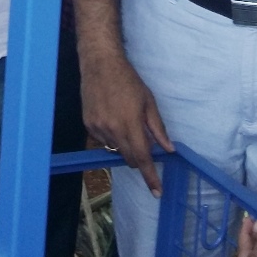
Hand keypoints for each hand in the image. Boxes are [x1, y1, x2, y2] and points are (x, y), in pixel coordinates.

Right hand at [80, 47, 172, 195]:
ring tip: (125, 122)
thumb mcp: (149, 102)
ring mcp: (98, 128)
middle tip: (144, 143)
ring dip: (124, 145)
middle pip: (128, 159)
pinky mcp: (88, 125)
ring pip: (115, 150)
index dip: (151, 177)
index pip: (143, 158)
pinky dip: (111, 137)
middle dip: (139, 158)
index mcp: (130, 124)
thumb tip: (169, 150)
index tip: (157, 192)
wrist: (100, 64)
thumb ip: (158, 128)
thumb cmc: (128, 80)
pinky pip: (103, 141)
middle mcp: (112, 130)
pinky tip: (112, 118)